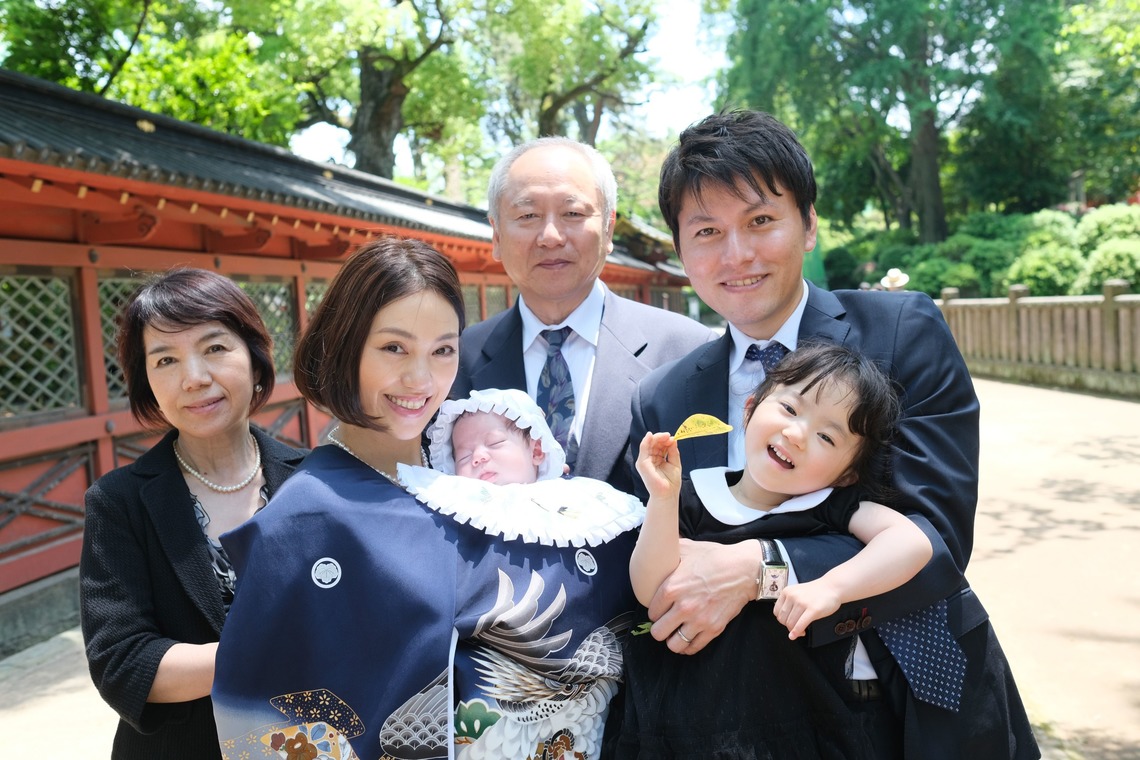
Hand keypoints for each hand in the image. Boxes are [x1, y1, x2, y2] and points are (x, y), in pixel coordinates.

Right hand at [635, 432, 681, 500]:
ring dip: (656, 438)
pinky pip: (643, 449)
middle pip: (653, 443)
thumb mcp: (674, 463)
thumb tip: (673, 439)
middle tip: (669, 436)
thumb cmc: (671, 482)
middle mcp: (649, 459)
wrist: (668, 495)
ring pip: (648, 444)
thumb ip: (673, 451)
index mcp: (657, 459)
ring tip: (665, 436)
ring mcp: (645, 461)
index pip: (659, 446)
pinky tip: (651, 436)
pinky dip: (646, 441)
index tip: (672, 438)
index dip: (665, 440)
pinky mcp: (642, 464)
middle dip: (661, 438)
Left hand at [646, 538, 757, 653]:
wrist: (744, 569)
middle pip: (658, 632)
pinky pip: (693, 647)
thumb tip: (656, 545)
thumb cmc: (715, 557)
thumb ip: (669, 550)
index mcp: (672, 588)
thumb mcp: (688, 548)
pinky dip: (688, 646)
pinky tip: (688, 638)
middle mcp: (683, 607)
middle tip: (665, 623)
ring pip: (674, 645)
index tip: (659, 609)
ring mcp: (699, 620)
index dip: (654, 611)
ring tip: (675, 632)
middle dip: (659, 628)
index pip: (651, 612)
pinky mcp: (714, 628)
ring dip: (672, 639)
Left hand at [773, 580, 841, 639]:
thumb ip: (789, 603)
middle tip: (796, 628)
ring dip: (795, 631)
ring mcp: (802, 602)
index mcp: (787, 592)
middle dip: (788, 627)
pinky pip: (801, 624)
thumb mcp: (797, 592)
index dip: (782, 620)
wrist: (832, 587)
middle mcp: (792, 596)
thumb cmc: (816, 592)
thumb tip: (785, 621)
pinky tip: (800, 634)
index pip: (777, 612)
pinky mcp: (813, 610)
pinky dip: (797, 632)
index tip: (788, 623)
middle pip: (783, 619)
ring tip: (802, 631)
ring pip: (791, 623)